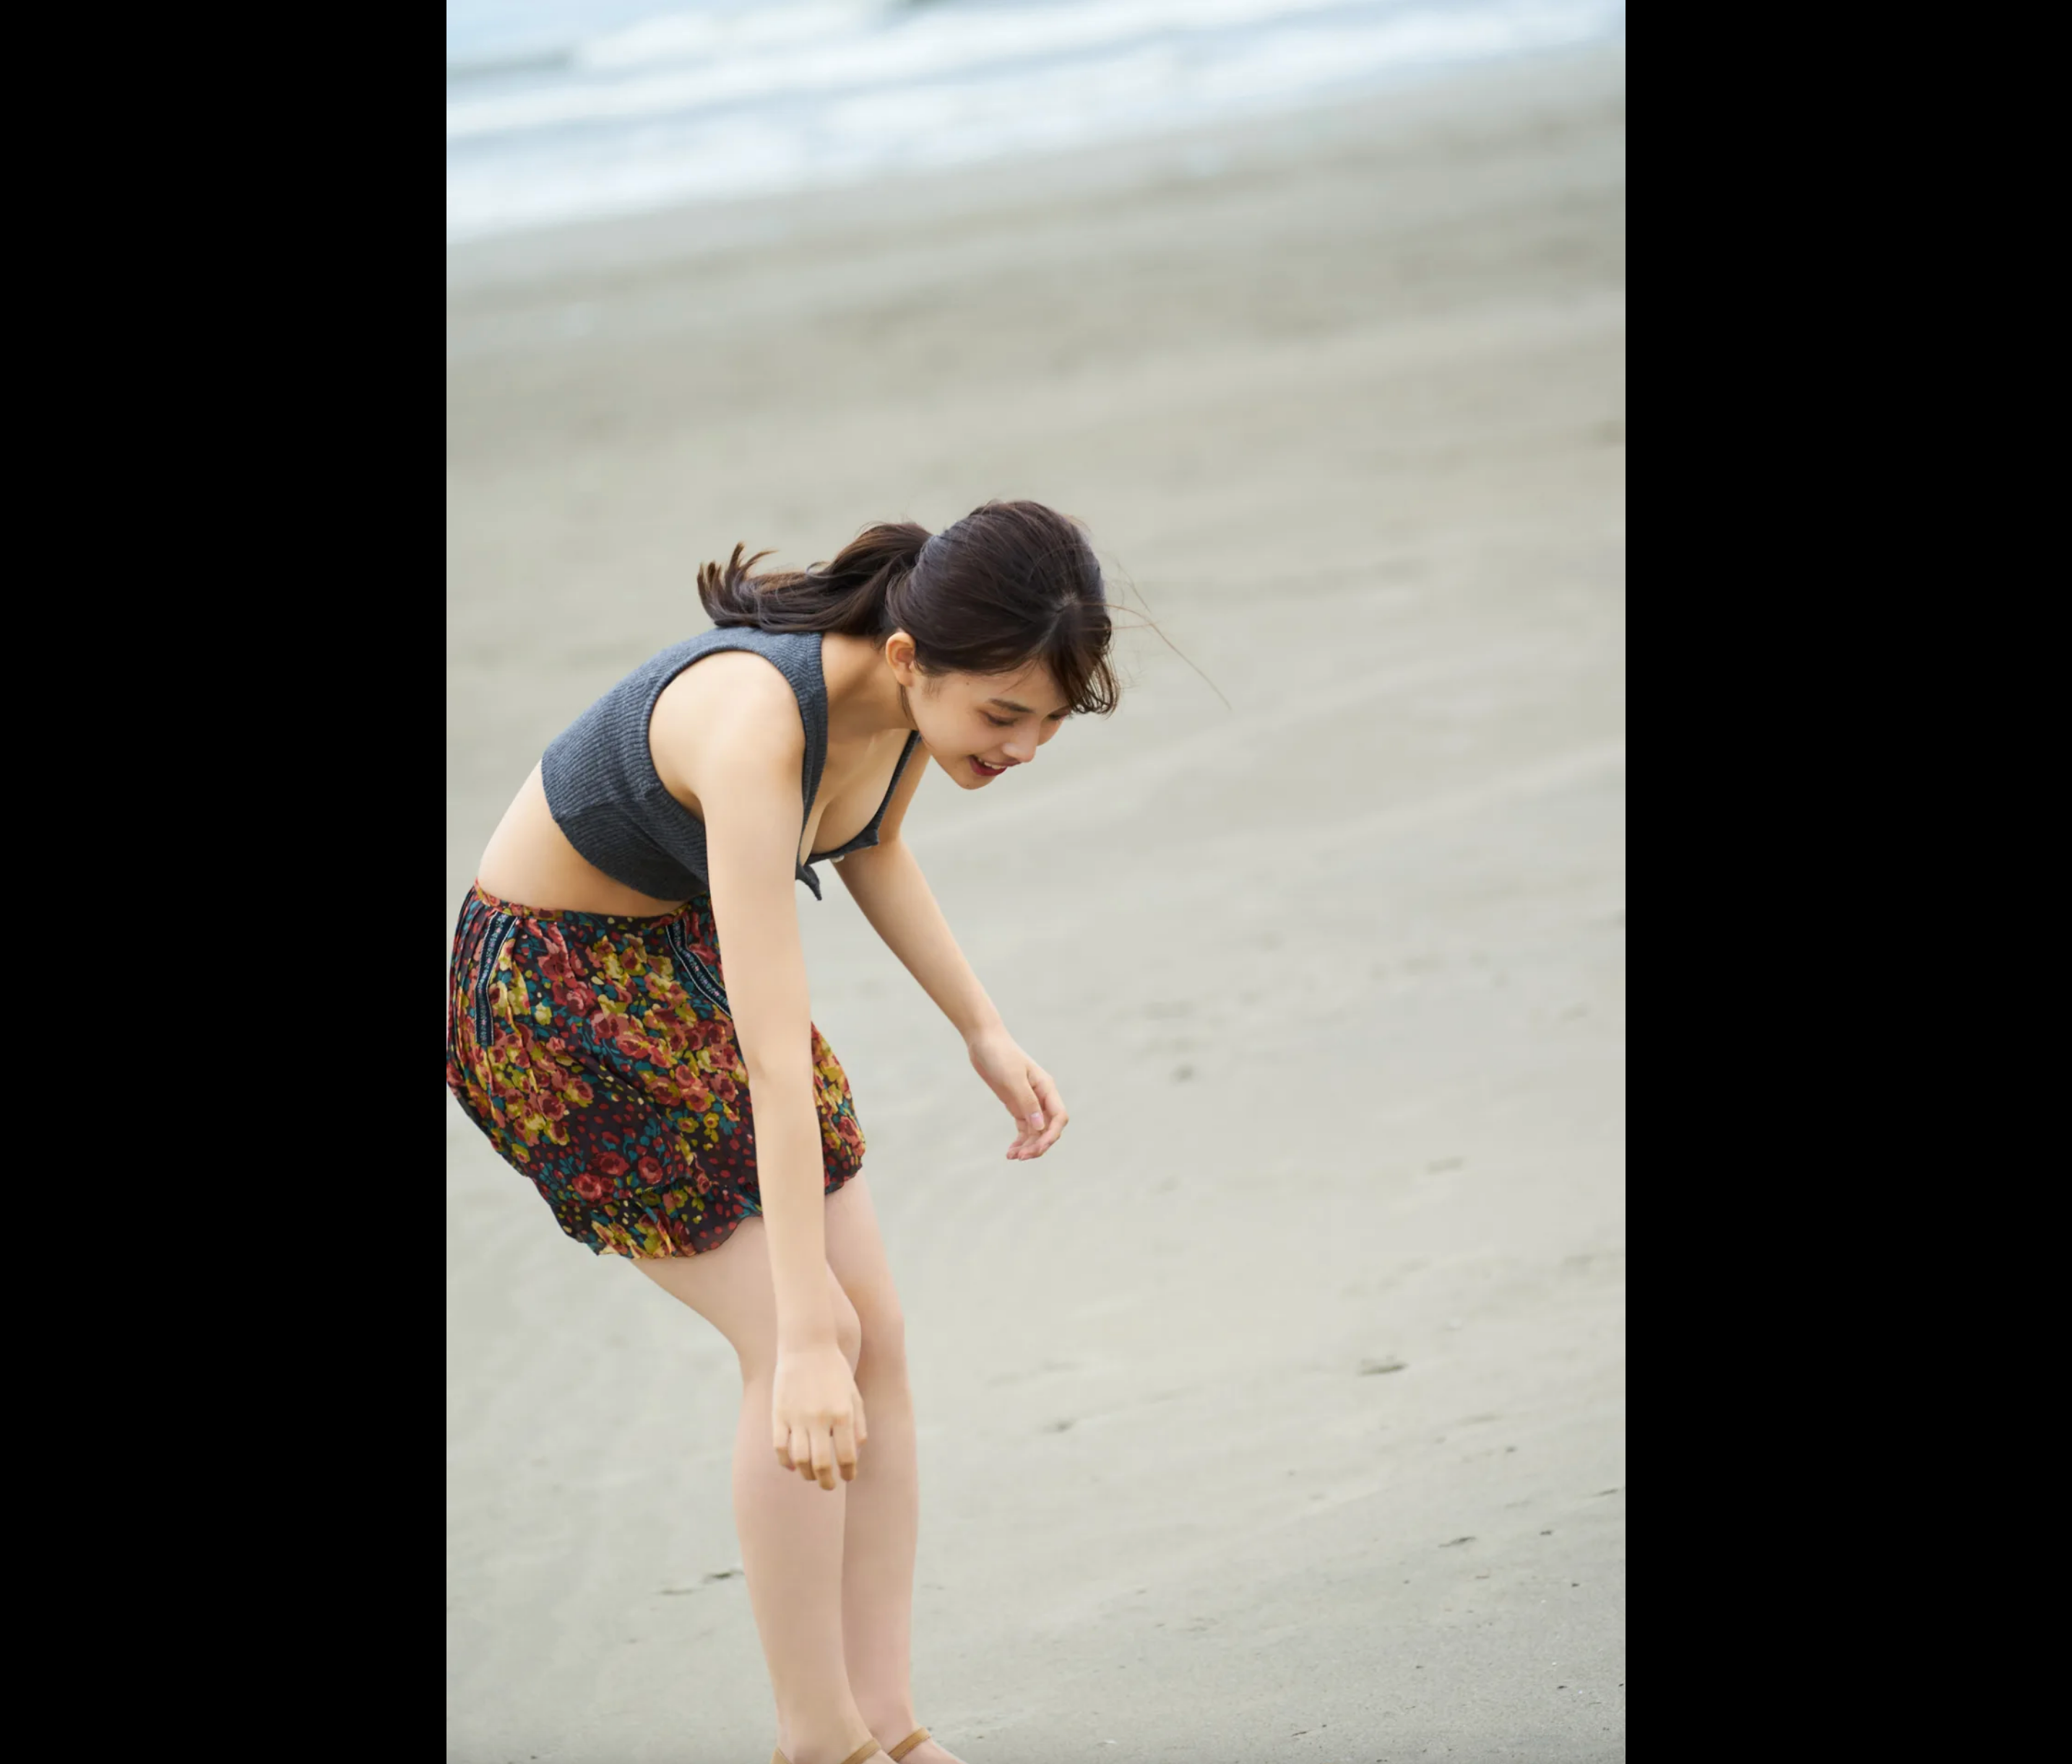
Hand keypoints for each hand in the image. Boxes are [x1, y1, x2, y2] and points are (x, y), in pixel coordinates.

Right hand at [771, 1344, 867, 1490]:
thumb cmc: (834, 1369)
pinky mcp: (779, 1414)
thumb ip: (858, 1424)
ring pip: (800, 1460)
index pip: (846, 1457)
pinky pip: (780, 1448)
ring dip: (807, 1474)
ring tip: (811, 1476)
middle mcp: (820, 1419)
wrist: (807, 1344)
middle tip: (828, 1486)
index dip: (848, 1473)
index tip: (847, 1478)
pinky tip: (792, 1465)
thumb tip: (857, 1452)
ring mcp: (797, 1417)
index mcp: (842, 1414)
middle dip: (826, 1482)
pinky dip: (785, 1462)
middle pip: (822, 1465)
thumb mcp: (853, 1394)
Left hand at [967, 1027, 1068, 1158]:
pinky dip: (1020, 1141)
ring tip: (1012, 1157)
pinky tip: (1011, 1152)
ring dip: (1028, 1146)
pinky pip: (1024, 1128)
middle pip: (1049, 1128)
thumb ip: (1027, 1102)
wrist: (983, 1041)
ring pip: (1036, 1131)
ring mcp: (1029, 1101)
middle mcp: (1041, 1096)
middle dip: (1038, 1145)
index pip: (1059, 1117)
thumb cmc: (1000, 1055)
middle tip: (1021, 1157)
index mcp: (1046, 1088)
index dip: (1051, 1136)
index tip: (1036, 1149)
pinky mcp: (1016, 1104)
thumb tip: (1040, 1127)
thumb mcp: (1012, 1078)